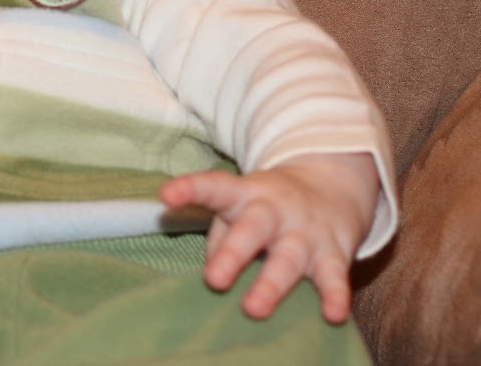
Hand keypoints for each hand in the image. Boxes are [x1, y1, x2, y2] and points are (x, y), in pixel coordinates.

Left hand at [159, 152, 377, 322]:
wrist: (333, 186)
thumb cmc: (267, 206)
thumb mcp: (239, 205)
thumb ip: (219, 237)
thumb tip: (211, 272)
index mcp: (244, 194)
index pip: (215, 187)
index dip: (190, 189)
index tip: (166, 195)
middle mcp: (274, 211)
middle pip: (252, 228)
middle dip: (233, 255)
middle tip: (213, 280)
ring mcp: (305, 232)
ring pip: (288, 258)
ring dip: (271, 285)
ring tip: (253, 309)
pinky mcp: (335, 253)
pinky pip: (335, 276)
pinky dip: (336, 296)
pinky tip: (333, 315)